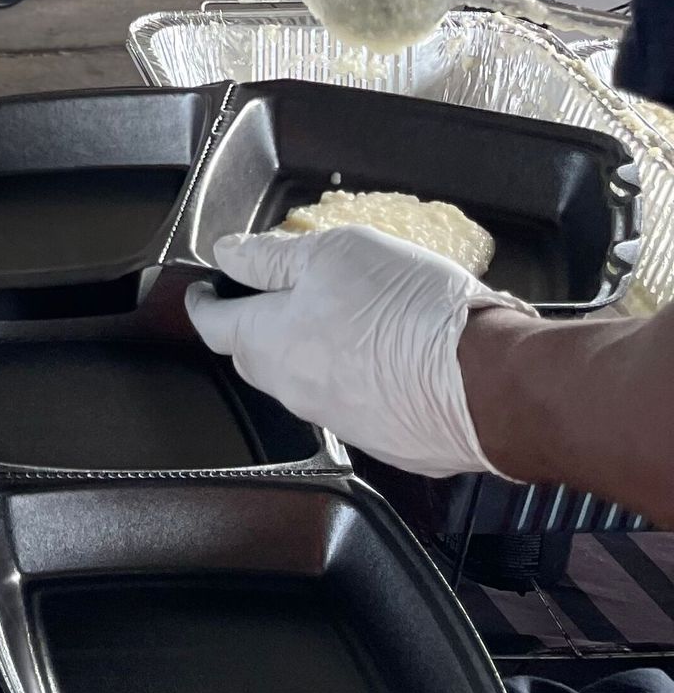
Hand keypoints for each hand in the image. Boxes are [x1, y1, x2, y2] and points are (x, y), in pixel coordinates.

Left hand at [184, 226, 531, 477]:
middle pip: (254, 356)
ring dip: (308, 350)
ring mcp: (340, 421)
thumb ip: (271, 256)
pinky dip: (354, 376)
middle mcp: (296, 391)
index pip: (213, 324)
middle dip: (251, 327)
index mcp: (270, 343)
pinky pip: (352, 403)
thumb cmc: (412, 312)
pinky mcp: (385, 439)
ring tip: (336, 315)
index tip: (202, 288)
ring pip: (304, 381)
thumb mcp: (332, 254)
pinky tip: (381, 352)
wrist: (490, 383)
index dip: (203, 301)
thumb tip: (227, 253)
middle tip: (263, 296)